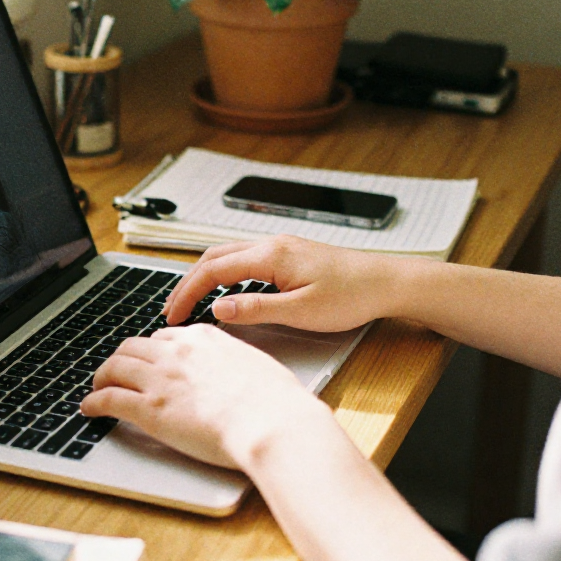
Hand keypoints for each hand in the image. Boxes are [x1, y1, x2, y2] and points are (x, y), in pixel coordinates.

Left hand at [79, 324, 313, 469]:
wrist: (271, 421)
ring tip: (97, 387)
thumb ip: (235, 362)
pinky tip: (89, 408)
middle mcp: (177, 351)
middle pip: (134, 347)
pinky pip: (110, 399)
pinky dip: (94, 403)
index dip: (153, 349)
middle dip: (122, 358)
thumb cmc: (276, 401)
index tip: (149, 358)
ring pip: (115, 367)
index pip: (165, 336)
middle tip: (116, 370)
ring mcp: (160, 378)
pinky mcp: (150, 408)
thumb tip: (236, 370)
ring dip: (102, 377)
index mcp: (204, 337)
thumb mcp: (256, 364)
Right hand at [162, 236, 401, 331]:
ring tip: (190, 302)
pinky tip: (223, 291)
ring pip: (227, 256)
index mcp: (270, 256)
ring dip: (204, 277)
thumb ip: (256, 309)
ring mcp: (280, 247)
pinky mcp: (289, 255)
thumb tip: (218, 309)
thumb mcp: (302, 312)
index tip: (172, 315)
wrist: (388, 282)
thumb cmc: (352, 296)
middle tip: (172, 310)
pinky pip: (244, 259)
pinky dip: (223, 274)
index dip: (187, 293)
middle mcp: (271, 244)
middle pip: (213, 257)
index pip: (212, 270)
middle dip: (187, 283)